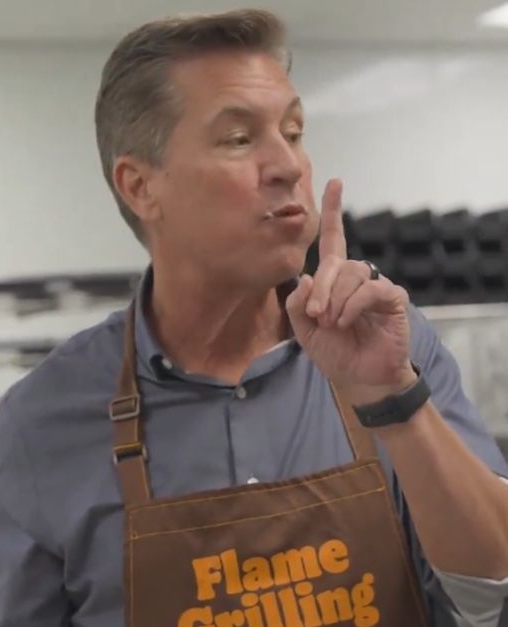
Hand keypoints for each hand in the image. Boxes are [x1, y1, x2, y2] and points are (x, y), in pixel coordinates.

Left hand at [287, 178, 414, 404]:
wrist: (360, 379)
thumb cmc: (336, 354)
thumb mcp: (305, 332)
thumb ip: (298, 305)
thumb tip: (305, 276)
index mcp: (335, 281)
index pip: (334, 240)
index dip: (334, 212)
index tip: (334, 182)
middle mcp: (356, 278)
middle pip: (336, 263)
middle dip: (322, 288)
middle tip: (317, 315)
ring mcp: (376, 286)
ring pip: (352, 274)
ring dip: (337, 300)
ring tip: (334, 324)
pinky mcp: (392, 298)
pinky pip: (370, 288)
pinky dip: (353, 305)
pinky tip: (347, 321)